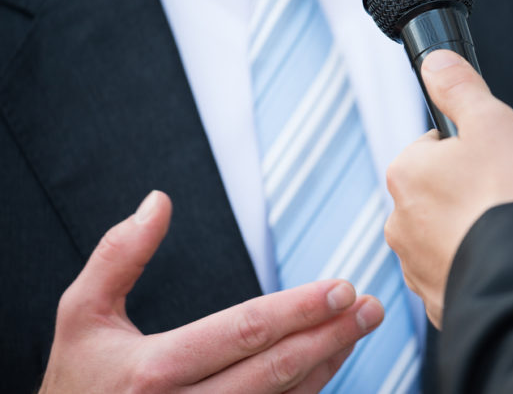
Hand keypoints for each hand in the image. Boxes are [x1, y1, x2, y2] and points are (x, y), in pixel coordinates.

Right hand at [39, 191, 383, 393]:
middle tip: (370, 307)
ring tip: (360, 327)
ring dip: (328, 362)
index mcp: (155, 371)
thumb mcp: (81, 315)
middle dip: (330, 334)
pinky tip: (330, 361)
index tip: (340, 287)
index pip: (243, 332)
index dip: (299, 309)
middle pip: (276, 368)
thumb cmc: (78, 380)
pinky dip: (310, 389)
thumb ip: (118, 256)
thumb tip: (157, 202)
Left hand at [384, 50, 512, 328]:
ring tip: (502, 230)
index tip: (491, 160)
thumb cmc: (508, 201)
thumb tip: (436, 61)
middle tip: (502, 196)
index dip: (468, 149)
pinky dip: (470, 264)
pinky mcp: (434, 297)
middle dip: (466, 192)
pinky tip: (495, 259)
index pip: (433, 148)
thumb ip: (460, 87)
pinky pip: (452, 270)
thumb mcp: (492, 121)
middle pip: (437, 191)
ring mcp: (413, 261)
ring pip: (443, 233)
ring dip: (467, 230)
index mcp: (407, 171)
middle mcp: (399, 218)